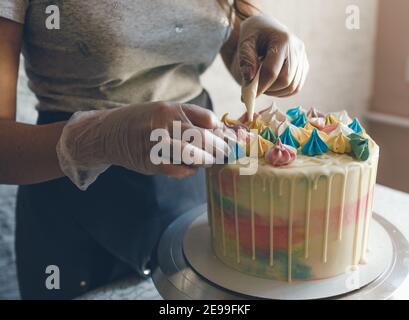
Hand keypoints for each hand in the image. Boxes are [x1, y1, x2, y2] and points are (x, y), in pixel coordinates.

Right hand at [56, 102, 229, 189]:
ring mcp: (156, 143)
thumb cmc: (143, 122)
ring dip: (206, 160)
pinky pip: (177, 170)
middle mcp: (164, 124)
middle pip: (203, 137)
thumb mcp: (164, 111)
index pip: (208, 119)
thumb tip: (219, 130)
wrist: (108, 133)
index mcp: (171, 109)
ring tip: (208, 161)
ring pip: (192, 154)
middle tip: (226, 153)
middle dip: (219, 148)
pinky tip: (190, 169)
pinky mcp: (150, 162)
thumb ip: (189, 119)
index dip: (222, 131)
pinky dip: (189, 171)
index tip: (229, 138)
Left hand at [237, 15, 308, 96]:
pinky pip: (296, 87)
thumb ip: (245, 60)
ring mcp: (302, 58)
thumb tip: (249, 79)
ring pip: (293, 87)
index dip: (260, 86)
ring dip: (276, 92)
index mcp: (282, 40)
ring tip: (263, 85)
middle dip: (269, 89)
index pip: (272, 71)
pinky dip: (283, 92)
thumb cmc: (253, 35)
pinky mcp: (304, 66)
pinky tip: (272, 86)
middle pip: (285, 81)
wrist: (265, 28)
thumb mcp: (245, 43)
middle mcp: (297, 48)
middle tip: (256, 89)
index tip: (250, 94)